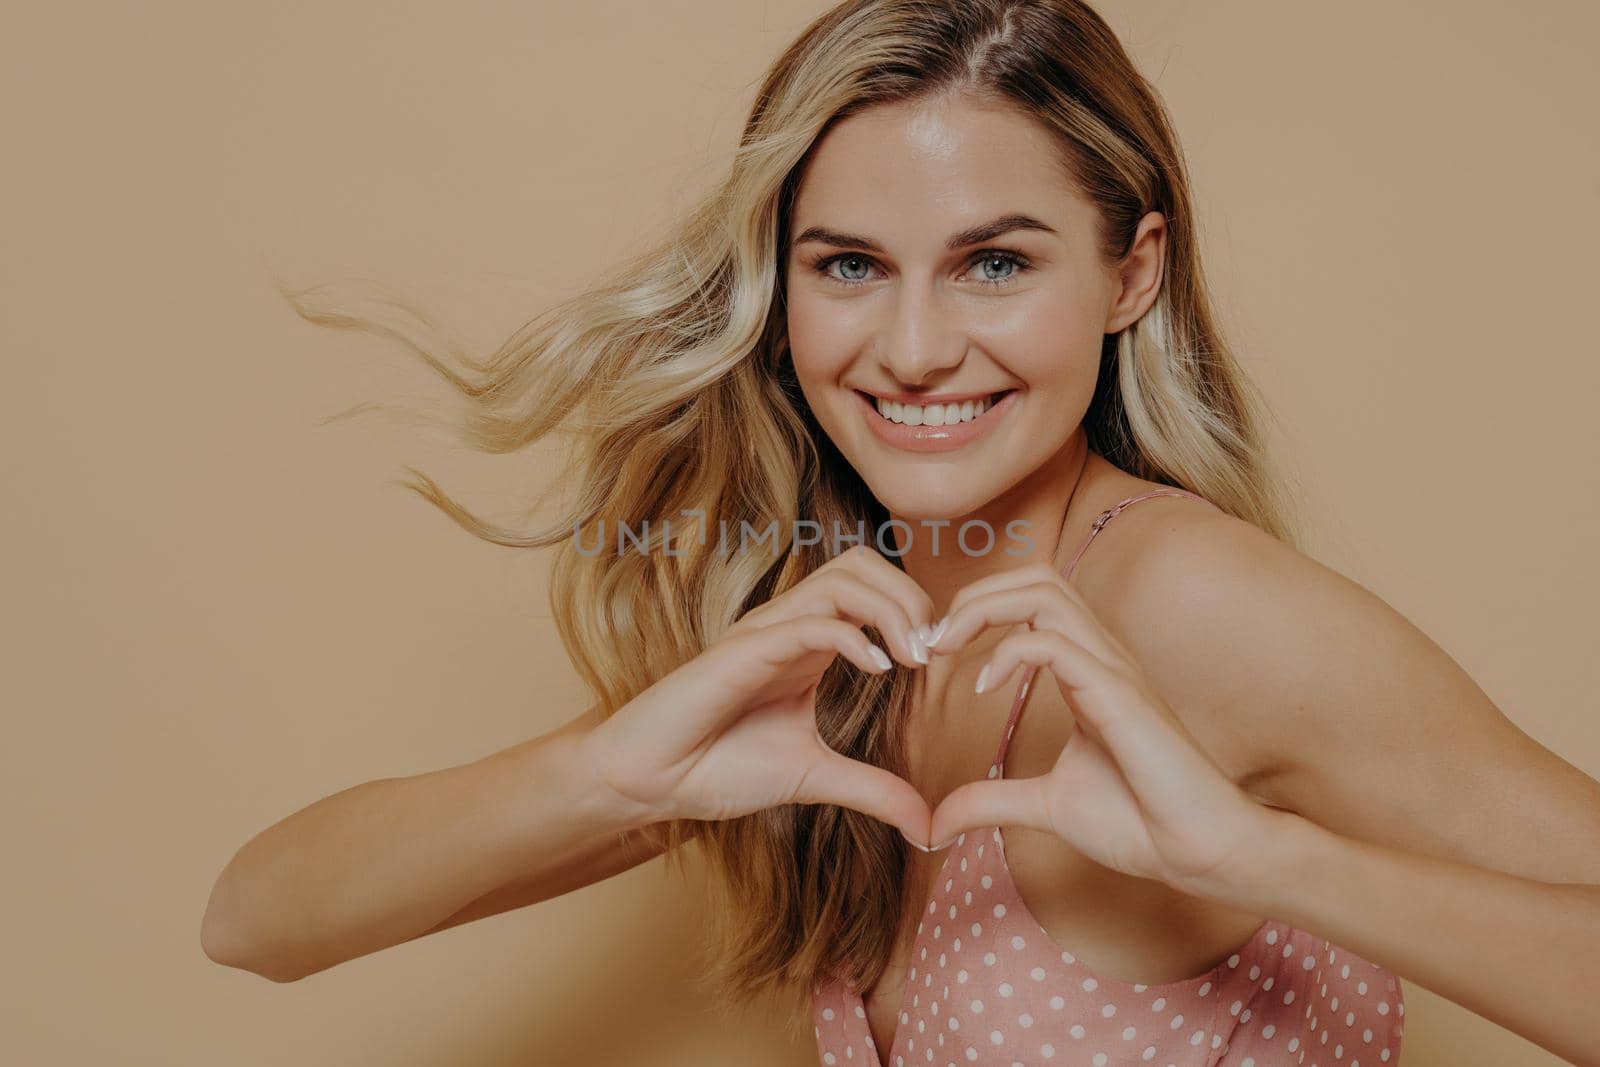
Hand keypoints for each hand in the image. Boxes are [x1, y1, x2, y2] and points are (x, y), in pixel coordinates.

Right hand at [577, 547, 938, 845]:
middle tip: (934, 651)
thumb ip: (873, 792)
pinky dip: (852, 637)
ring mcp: (765, 634)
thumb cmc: (717, 768)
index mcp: (807, 643)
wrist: (650, 783)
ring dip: (891, 609)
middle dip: (911, 595)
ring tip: (912, 658)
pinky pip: (808, 623)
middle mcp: (788, 626)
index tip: (941, 663)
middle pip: (862, 563)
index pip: (872, 587)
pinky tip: (877, 670)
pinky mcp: (741, 653)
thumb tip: (929, 828)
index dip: (916, 611)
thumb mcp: (815, 778)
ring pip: (840, 579)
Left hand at [923, 562, 1276, 899]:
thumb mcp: (1044, 806)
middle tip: (931, 642)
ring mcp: (1113, 669)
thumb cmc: (1140, 823)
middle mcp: (1101, 658)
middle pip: (1035, 578)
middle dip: (973, 596)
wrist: (1199, 852)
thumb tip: (933, 826)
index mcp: (1086, 671)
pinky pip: (1056, 643)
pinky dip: (1009, 652)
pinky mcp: (1119, 694)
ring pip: (1045, 592)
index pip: (1031, 601)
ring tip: (946, 648)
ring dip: (983, 608)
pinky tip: (984, 688)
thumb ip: (989, 803)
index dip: (976, 612)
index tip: (933, 654)